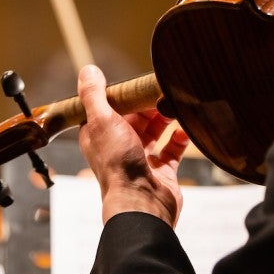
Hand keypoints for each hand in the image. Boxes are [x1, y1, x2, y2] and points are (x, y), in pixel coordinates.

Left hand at [77, 65, 189, 226]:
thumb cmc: (118, 164)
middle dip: (148, 104)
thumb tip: (88, 70)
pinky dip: (180, 138)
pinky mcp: (162, 171)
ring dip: (165, 117)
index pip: (110, 107)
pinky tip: (185, 128)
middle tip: (163, 90)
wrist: (141, 203)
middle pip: (135, 117)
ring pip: (154, 131)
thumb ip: (94, 95)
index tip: (139, 82)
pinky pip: (172, 150)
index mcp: (99, 135)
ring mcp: (141, 159)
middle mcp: (118, 146)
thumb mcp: (101, 121)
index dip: (124, 94)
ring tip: (176, 104)